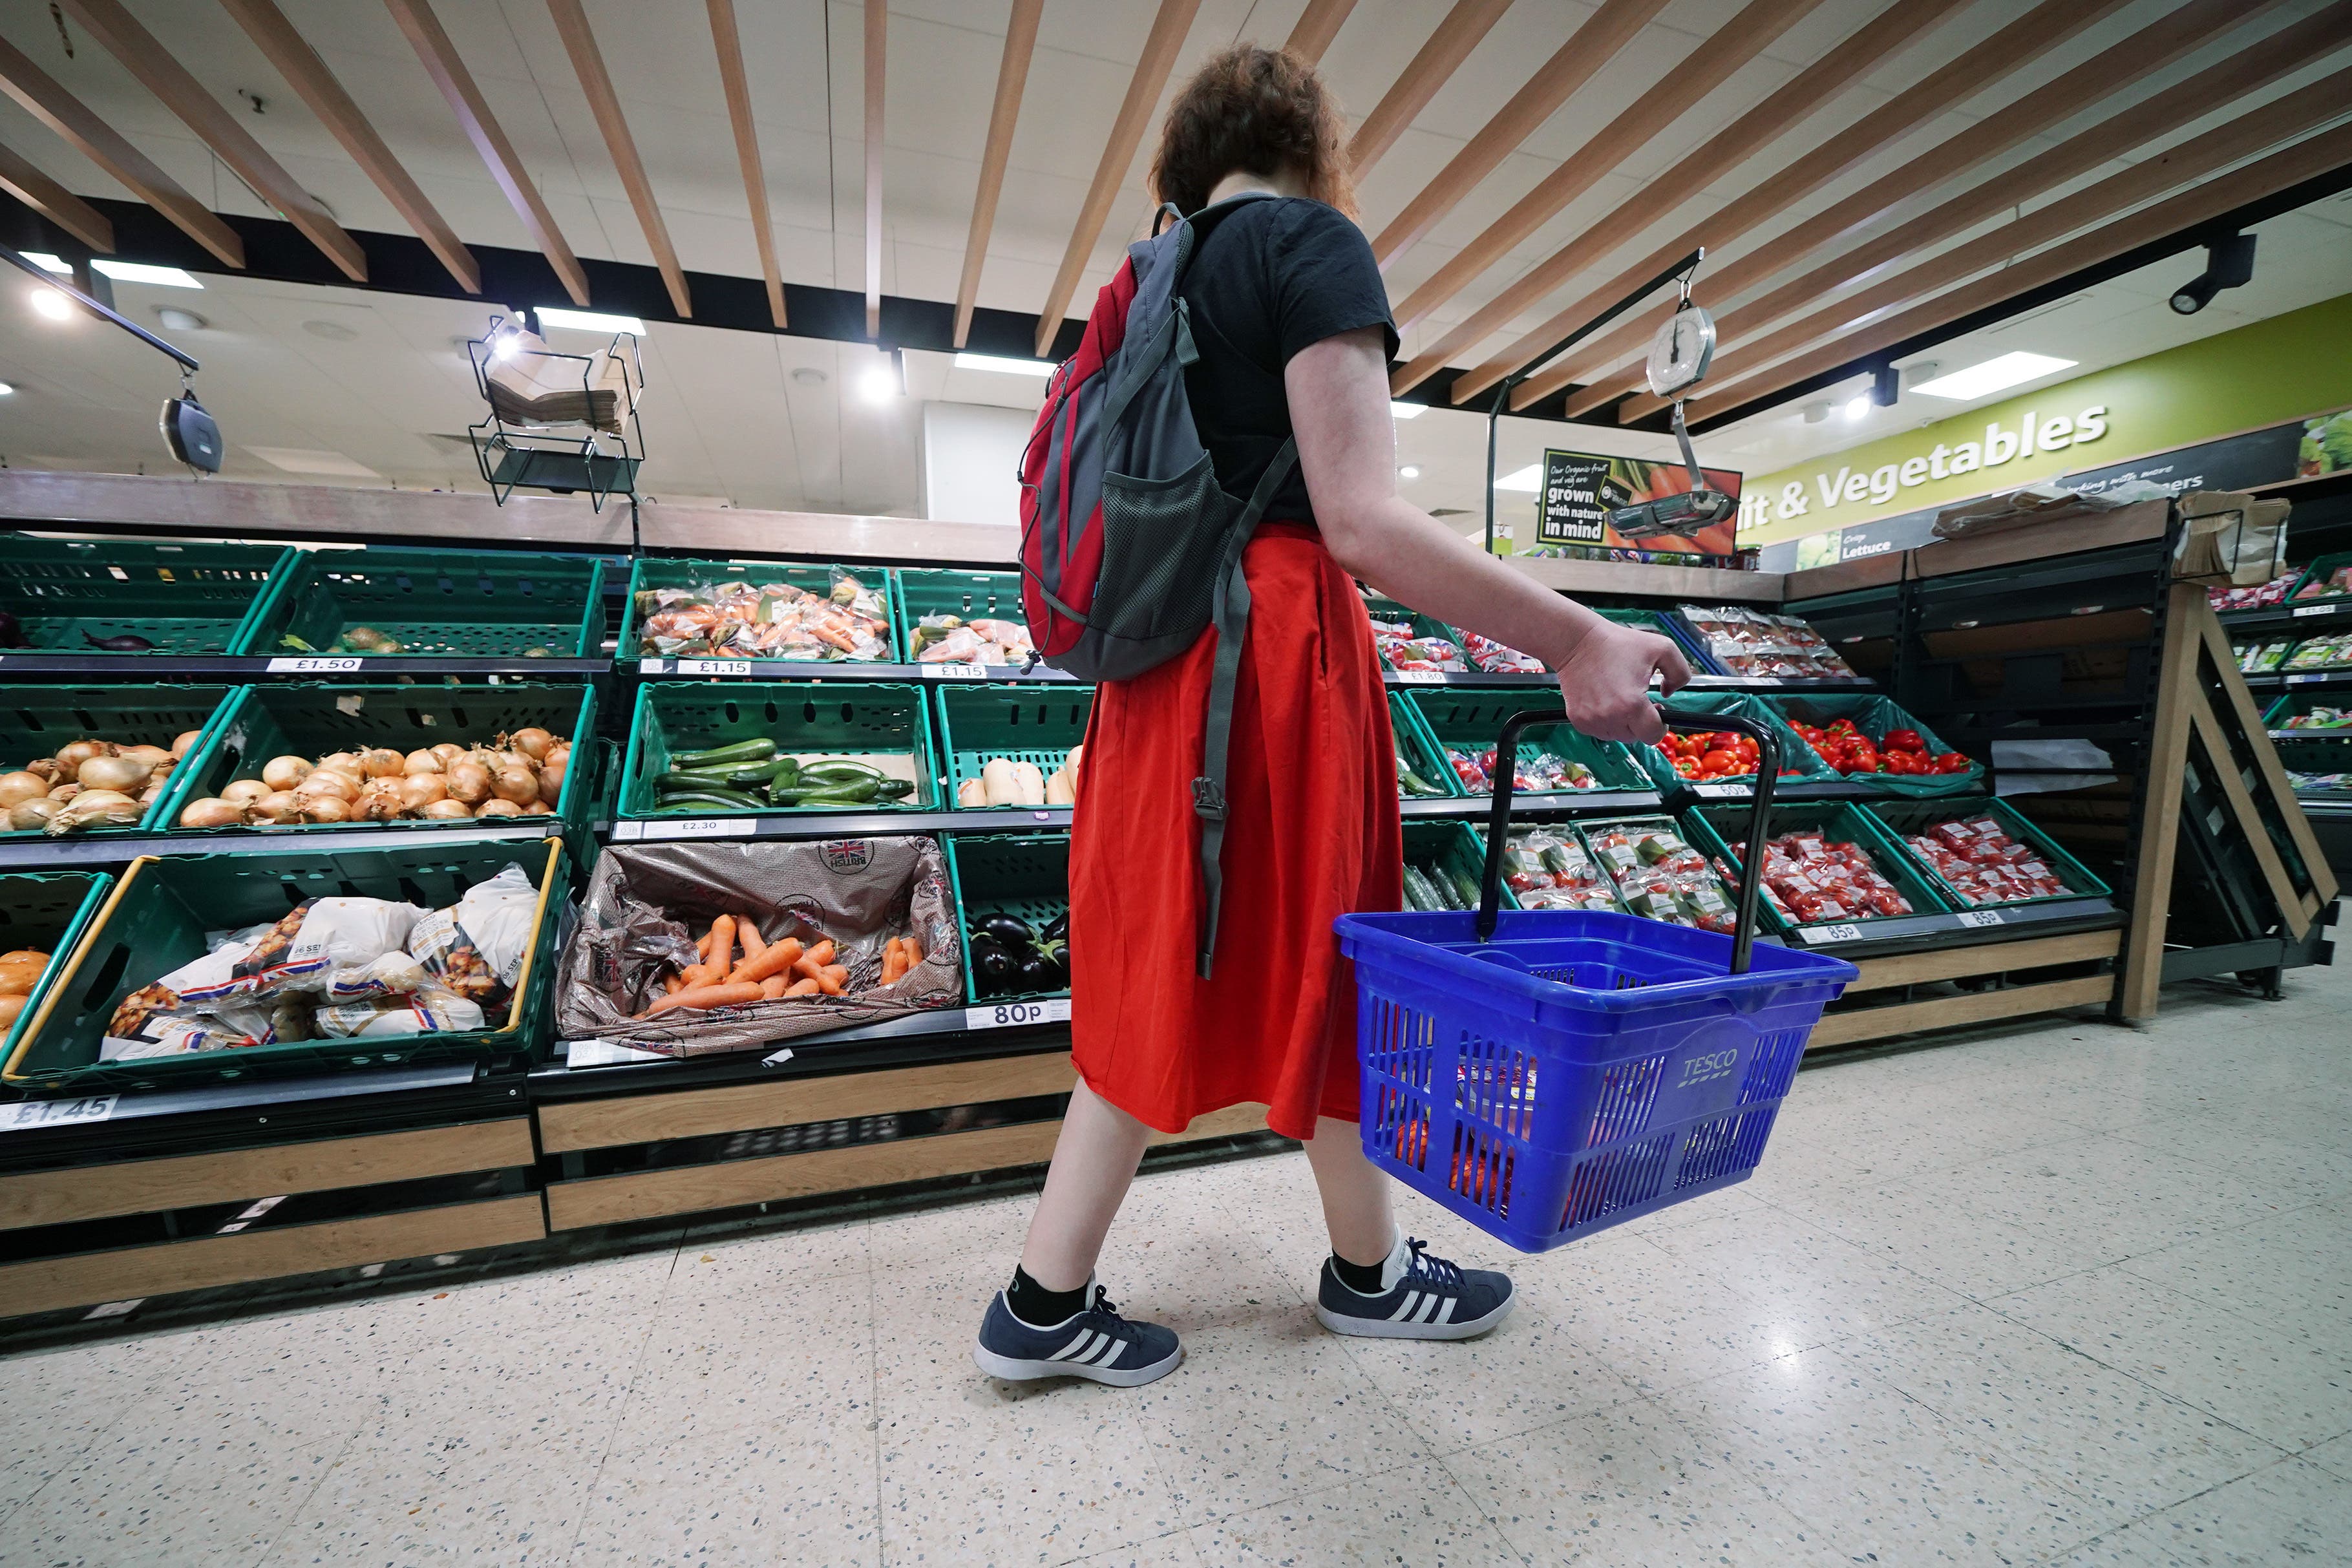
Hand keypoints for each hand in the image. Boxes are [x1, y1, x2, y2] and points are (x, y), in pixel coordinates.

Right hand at [1554, 623, 1690, 743]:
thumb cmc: (1617, 643)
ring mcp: (1592, 720)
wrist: (1578, 642)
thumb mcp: (1662, 648)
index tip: (1658, 712)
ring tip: (1619, 699)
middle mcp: (1610, 717)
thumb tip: (1670, 693)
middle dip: (1640, 722)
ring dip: (1622, 723)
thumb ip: (1680, 673)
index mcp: (1632, 704)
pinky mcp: (1578, 719)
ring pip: (1617, 735)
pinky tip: (1604, 701)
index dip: (1660, 726)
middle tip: (1638, 701)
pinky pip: (1599, 730)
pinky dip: (1605, 721)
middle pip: (1635, 737)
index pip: (1653, 736)